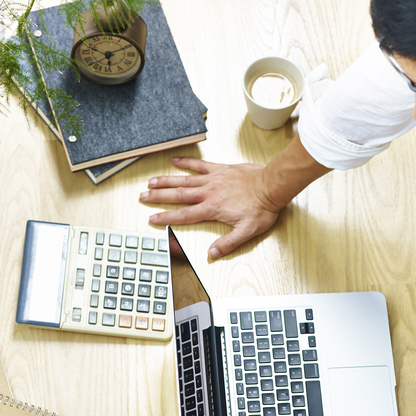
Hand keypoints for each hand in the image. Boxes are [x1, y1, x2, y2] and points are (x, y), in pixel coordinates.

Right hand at [141, 158, 282, 257]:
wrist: (272, 185)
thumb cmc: (262, 208)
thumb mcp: (247, 232)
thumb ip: (228, 243)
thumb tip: (212, 254)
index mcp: (212, 209)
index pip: (184, 215)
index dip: (166, 217)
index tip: (152, 218)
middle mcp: (209, 192)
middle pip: (178, 195)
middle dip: (159, 197)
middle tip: (143, 196)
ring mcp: (213, 179)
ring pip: (185, 180)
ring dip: (167, 181)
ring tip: (151, 181)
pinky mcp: (221, 169)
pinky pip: (200, 165)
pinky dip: (187, 163)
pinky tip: (176, 161)